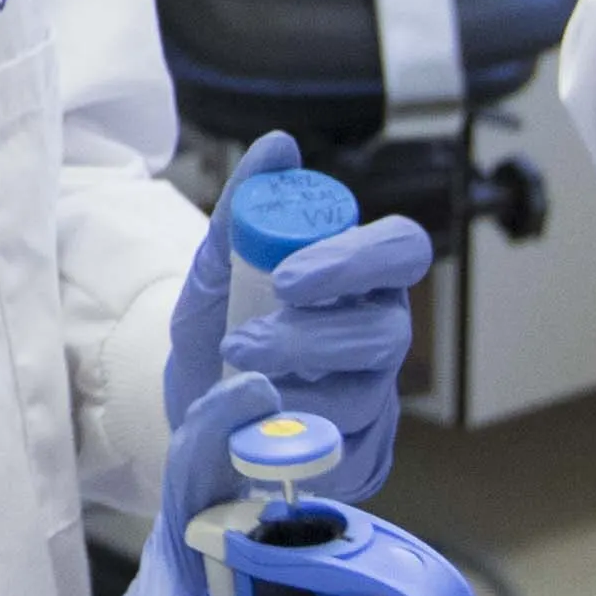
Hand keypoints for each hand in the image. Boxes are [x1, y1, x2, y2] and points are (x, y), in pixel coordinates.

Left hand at [162, 134, 433, 498]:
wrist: (194, 403)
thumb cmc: (223, 323)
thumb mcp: (216, 269)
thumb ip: (244, 207)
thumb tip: (279, 144)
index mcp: (360, 276)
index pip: (401, 249)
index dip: (356, 261)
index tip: (287, 278)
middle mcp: (379, 332)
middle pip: (388, 329)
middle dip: (315, 335)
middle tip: (248, 338)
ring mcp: (372, 394)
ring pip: (363, 391)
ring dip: (294, 385)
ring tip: (236, 373)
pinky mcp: (355, 451)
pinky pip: (342, 446)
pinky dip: (291, 431)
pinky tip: (254, 417)